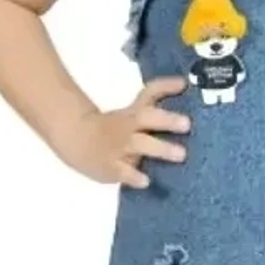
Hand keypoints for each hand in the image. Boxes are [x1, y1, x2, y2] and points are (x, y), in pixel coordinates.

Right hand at [55, 75, 190, 185]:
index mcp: (135, 112)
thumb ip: (158, 97)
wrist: (77, 139)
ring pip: (139, 145)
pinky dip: (134, 176)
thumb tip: (184, 82)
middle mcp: (129, 126)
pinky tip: (146, 181)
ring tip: (182, 155)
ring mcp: (119, 147)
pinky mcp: (112, 168)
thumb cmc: (116, 126)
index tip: (184, 84)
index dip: (167, 86)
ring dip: (160, 149)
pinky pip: (122, 172)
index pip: (150, 93)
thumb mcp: (135, 110)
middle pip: (146, 118)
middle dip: (167, 120)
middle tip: (187, 124)